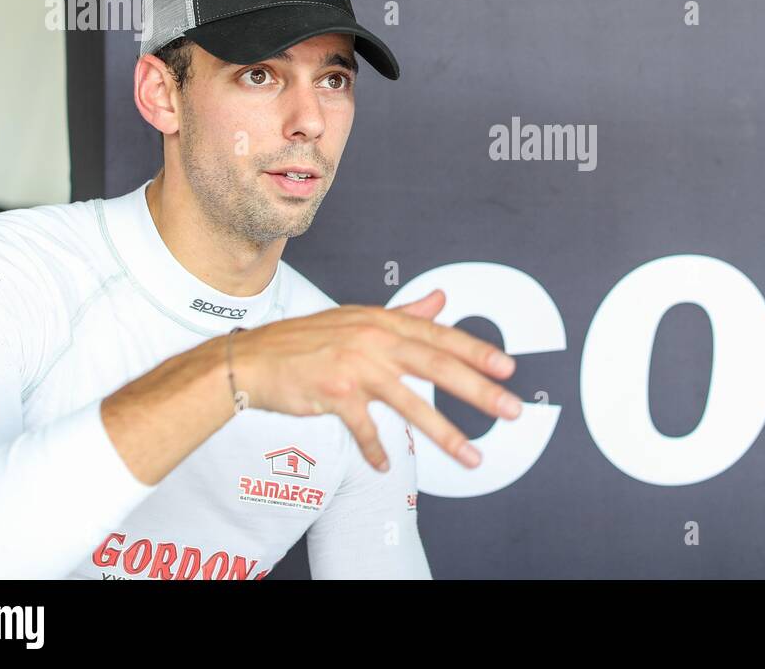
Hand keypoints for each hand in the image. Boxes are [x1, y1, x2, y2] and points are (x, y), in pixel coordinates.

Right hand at [232, 290, 518, 470]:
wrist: (252, 358)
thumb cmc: (307, 341)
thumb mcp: (358, 319)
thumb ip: (404, 314)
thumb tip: (441, 299)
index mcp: (383, 322)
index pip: (440, 337)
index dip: (477, 352)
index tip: (508, 368)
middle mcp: (374, 340)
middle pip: (437, 366)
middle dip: (479, 390)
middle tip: (511, 408)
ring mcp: (355, 367)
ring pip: (410, 403)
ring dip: (445, 433)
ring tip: (472, 455)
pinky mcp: (334, 394)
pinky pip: (365, 429)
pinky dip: (375, 450)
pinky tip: (385, 466)